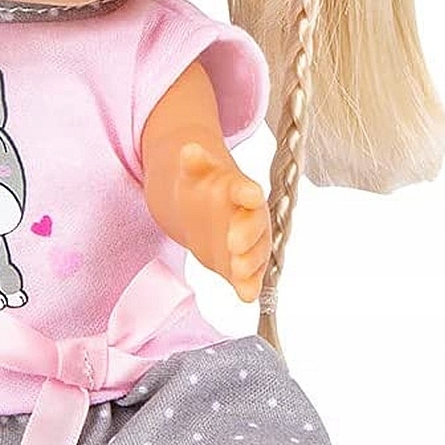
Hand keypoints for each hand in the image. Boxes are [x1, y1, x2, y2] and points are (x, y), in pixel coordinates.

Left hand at [174, 142, 270, 302]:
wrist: (195, 208)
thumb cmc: (201, 187)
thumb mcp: (194, 172)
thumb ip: (194, 163)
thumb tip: (188, 149)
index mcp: (239, 190)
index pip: (247, 190)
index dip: (248, 192)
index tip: (249, 194)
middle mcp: (249, 217)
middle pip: (254, 225)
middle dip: (248, 235)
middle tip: (234, 245)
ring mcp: (246, 243)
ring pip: (256, 253)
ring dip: (251, 263)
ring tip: (240, 273)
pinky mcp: (239, 264)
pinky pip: (248, 276)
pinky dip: (249, 285)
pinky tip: (246, 295)